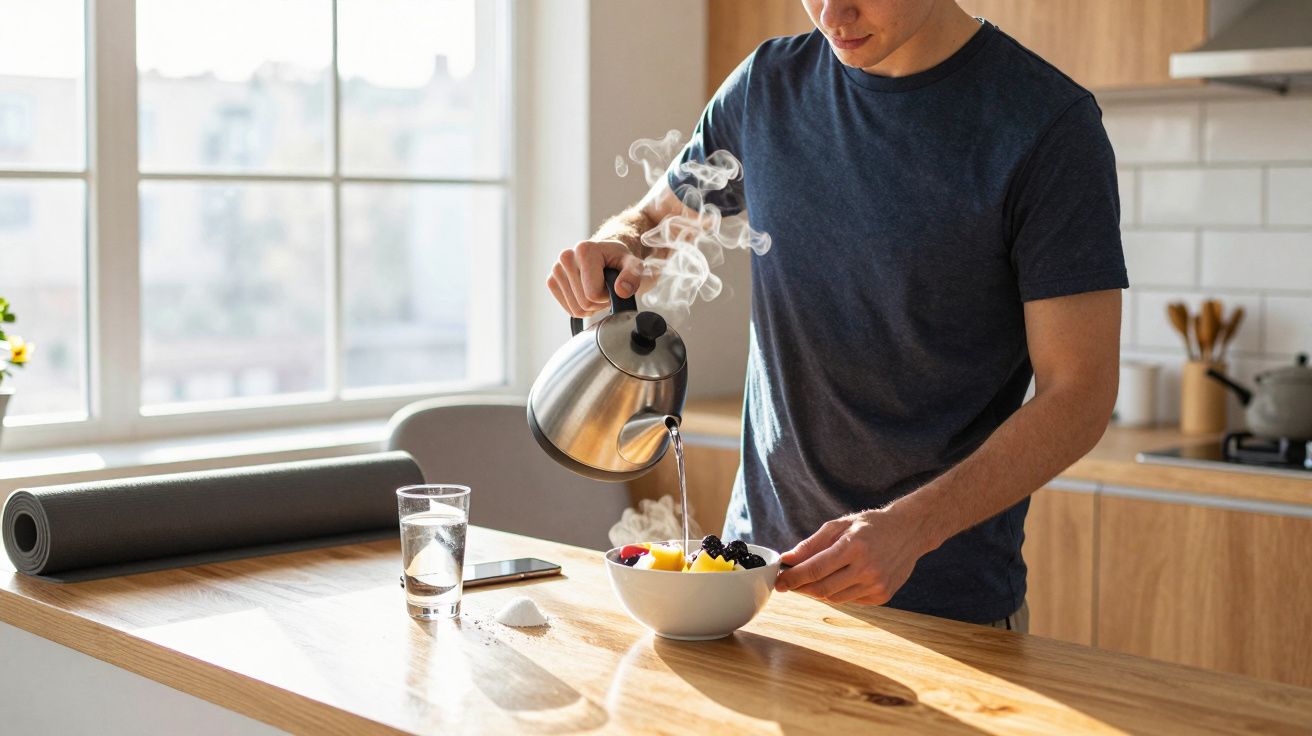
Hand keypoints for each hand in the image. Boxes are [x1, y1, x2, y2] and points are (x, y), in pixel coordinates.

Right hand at [546, 240, 643, 317]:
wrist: (605, 254)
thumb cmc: (618, 260)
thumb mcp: (634, 265)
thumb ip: (633, 276)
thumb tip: (621, 291)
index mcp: (584, 250)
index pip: (593, 294)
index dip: (607, 295)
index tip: (612, 284)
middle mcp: (566, 257)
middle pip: (584, 303)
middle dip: (599, 302)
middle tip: (606, 287)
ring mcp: (556, 269)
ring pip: (576, 310)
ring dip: (591, 306)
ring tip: (597, 289)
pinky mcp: (551, 280)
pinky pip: (568, 309)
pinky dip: (581, 306)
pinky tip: (586, 292)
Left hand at [774, 506, 932, 605]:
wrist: (909, 531)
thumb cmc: (871, 525)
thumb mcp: (839, 525)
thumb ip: (811, 544)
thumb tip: (787, 559)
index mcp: (853, 546)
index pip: (815, 569)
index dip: (793, 577)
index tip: (780, 580)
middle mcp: (867, 568)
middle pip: (822, 589)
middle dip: (801, 587)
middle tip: (789, 583)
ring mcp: (876, 585)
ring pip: (835, 598)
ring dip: (818, 591)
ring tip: (813, 579)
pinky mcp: (882, 596)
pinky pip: (850, 600)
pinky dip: (839, 593)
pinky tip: (840, 579)